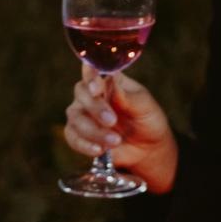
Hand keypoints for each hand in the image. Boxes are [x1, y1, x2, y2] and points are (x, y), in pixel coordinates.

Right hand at [64, 64, 180, 193]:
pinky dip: (84, 144)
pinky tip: (99, 150)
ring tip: (115, 140)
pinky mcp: (78, 134)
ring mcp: (83, 114)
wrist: (148, 150)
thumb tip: (111, 78)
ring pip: (75, 117)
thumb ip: (127, 95)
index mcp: (109, 81)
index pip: (94, 71)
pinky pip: (72, 137)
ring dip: (94, 130)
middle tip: (112, 121)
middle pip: (82, 92)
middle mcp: (92, 94)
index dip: (91, 76)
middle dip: (95, 107)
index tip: (97, 88)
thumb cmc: (148, 121)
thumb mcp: (145, 106)